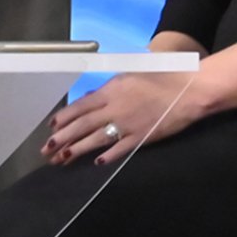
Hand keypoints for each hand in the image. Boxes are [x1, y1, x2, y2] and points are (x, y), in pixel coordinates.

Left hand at [46, 71, 203, 166]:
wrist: (190, 89)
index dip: (63, 118)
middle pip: (81, 125)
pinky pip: (119, 149)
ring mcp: (127, 124)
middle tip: (46, 150)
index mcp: (111, 90)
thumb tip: (90, 97)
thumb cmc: (162, 76)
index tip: (51, 128)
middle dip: (61, 138)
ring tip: (61, 159)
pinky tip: (95, 163)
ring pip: (95, 140)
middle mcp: (114, 108)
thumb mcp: (130, 74)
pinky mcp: (142, 137)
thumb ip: (109, 88)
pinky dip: (106, 156)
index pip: (79, 107)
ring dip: (76, 150)